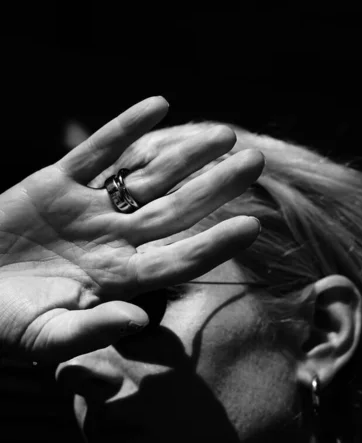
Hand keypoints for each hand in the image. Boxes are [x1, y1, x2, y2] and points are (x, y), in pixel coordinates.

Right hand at [0, 96, 262, 363]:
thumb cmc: (3, 323)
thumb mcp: (46, 336)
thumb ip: (93, 329)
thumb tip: (140, 317)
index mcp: (116, 280)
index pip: (176, 260)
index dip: (213, 244)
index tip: (252, 225)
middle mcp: (111, 241)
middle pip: (174, 210)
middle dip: (214, 187)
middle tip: (256, 163)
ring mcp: (86, 210)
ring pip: (144, 176)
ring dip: (183, 155)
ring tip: (225, 134)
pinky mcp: (54, 184)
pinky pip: (96, 151)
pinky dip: (124, 128)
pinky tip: (160, 105)